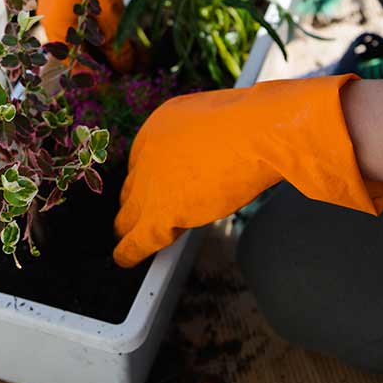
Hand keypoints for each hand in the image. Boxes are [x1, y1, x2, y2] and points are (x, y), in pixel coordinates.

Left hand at [113, 74, 382, 266]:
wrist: (257, 132)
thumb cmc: (251, 123)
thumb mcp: (218, 122)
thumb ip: (203, 140)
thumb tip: (215, 156)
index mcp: (160, 125)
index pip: (145, 158)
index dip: (151, 177)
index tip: (158, 187)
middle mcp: (147, 152)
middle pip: (134, 184)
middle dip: (138, 199)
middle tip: (142, 213)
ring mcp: (149, 183)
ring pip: (130, 212)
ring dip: (130, 226)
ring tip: (128, 237)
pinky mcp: (158, 213)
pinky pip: (136, 239)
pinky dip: (129, 251)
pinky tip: (124, 259)